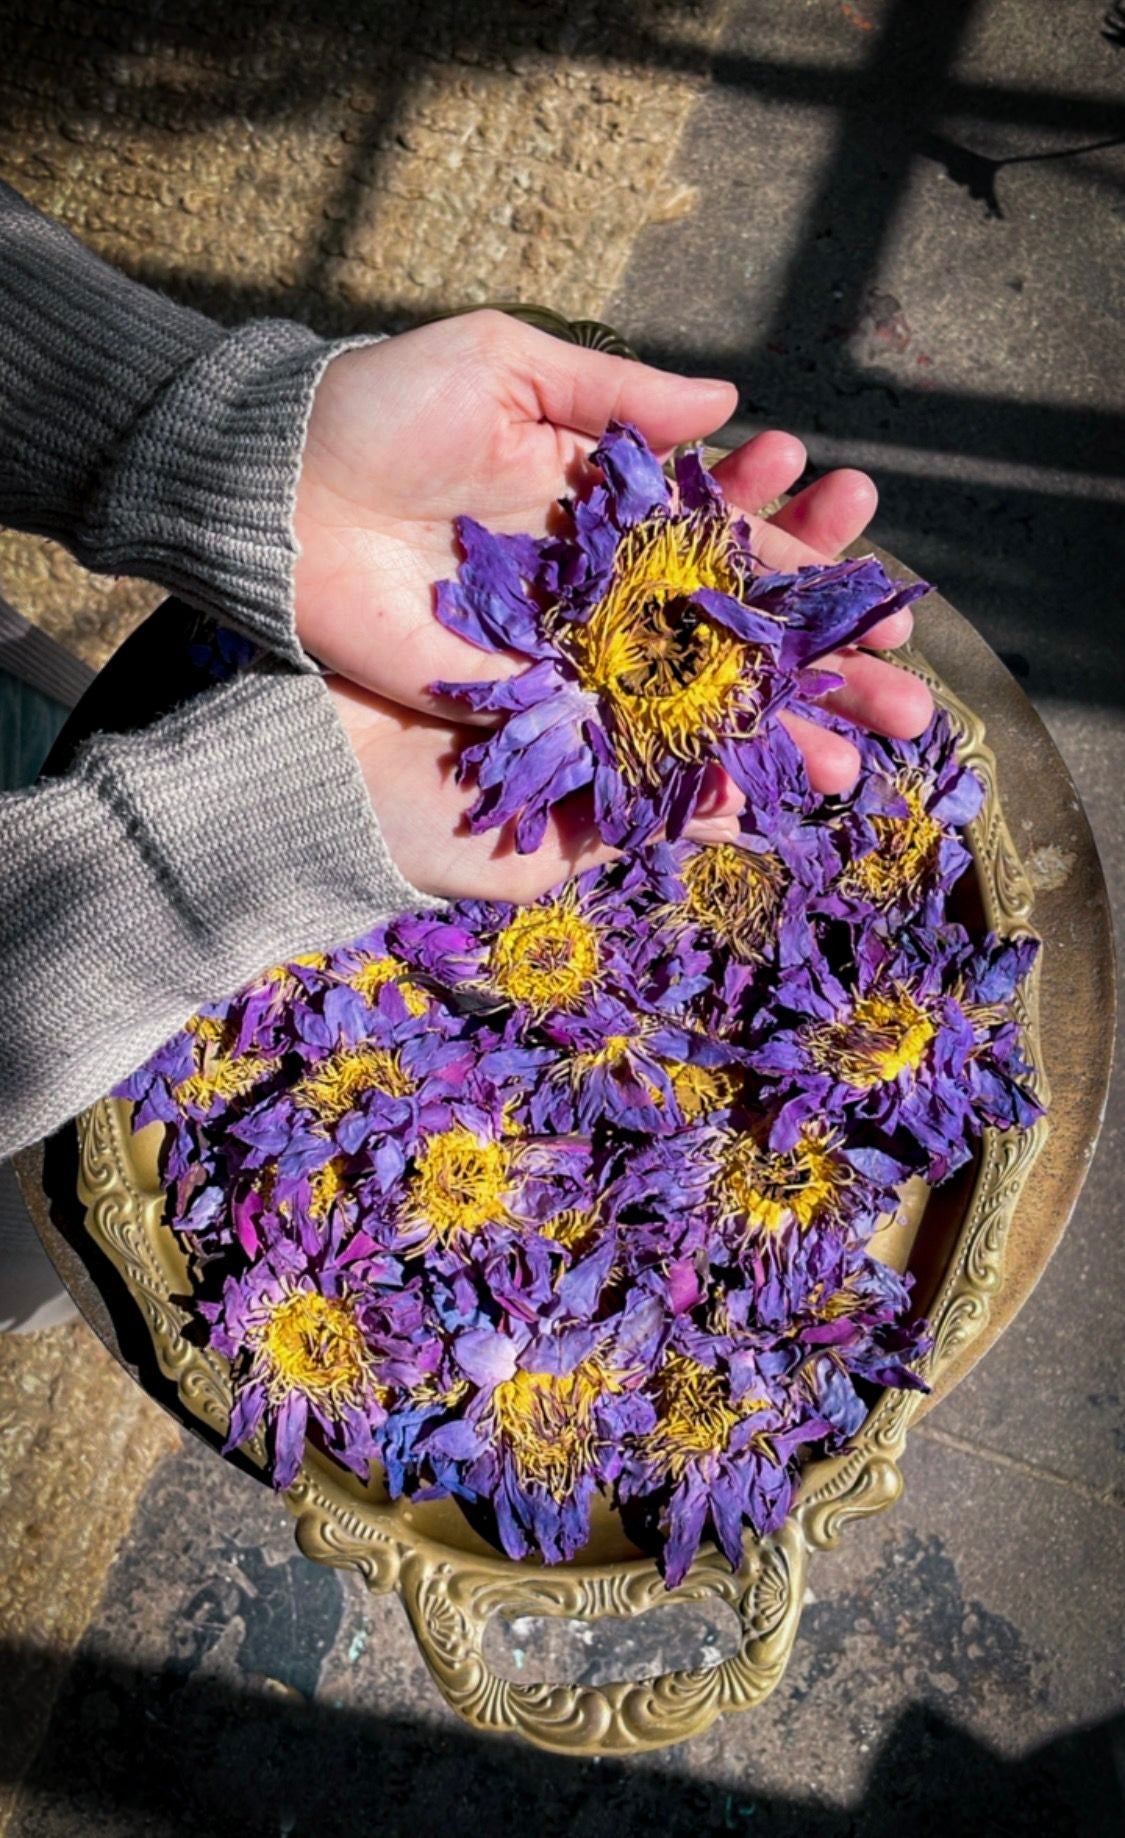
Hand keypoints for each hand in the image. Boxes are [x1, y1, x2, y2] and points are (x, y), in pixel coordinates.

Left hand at [294, 311, 931, 792]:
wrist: (273, 492)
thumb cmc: (381, 410)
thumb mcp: (504, 365)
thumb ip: (613, 391)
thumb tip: (730, 407)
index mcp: (613, 505)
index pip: (735, 543)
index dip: (812, 569)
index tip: (887, 595)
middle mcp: (602, 588)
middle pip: (734, 642)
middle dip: (820, 676)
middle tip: (904, 706)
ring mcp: (564, 655)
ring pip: (690, 707)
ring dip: (775, 742)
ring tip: (857, 769)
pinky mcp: (513, 705)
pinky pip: (609, 748)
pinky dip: (679, 777)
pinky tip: (753, 800)